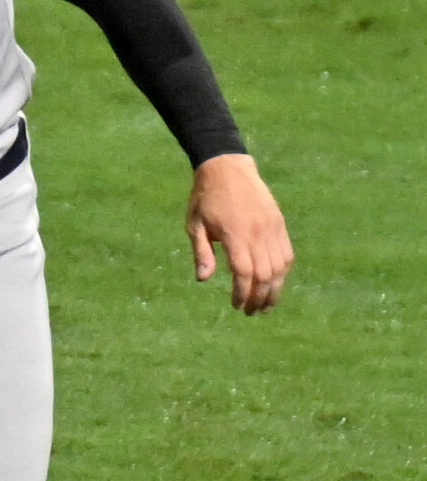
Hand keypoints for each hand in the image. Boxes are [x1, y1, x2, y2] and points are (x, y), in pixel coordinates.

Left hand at [187, 153, 292, 313]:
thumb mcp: (195, 225)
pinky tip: (275, 282)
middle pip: (266, 274)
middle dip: (259, 297)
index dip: (242, 292)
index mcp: (235, 234)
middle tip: (251, 312)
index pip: (244, 272)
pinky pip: (287, 254)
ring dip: (275, 289)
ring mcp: (272, 228)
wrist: (228, 168)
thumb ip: (202, 252)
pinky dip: (283, 271)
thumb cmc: (205, 198)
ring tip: (265, 305)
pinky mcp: (280, 223)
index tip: (236, 305)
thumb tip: (203, 280)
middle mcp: (258, 232)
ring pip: (280, 267)